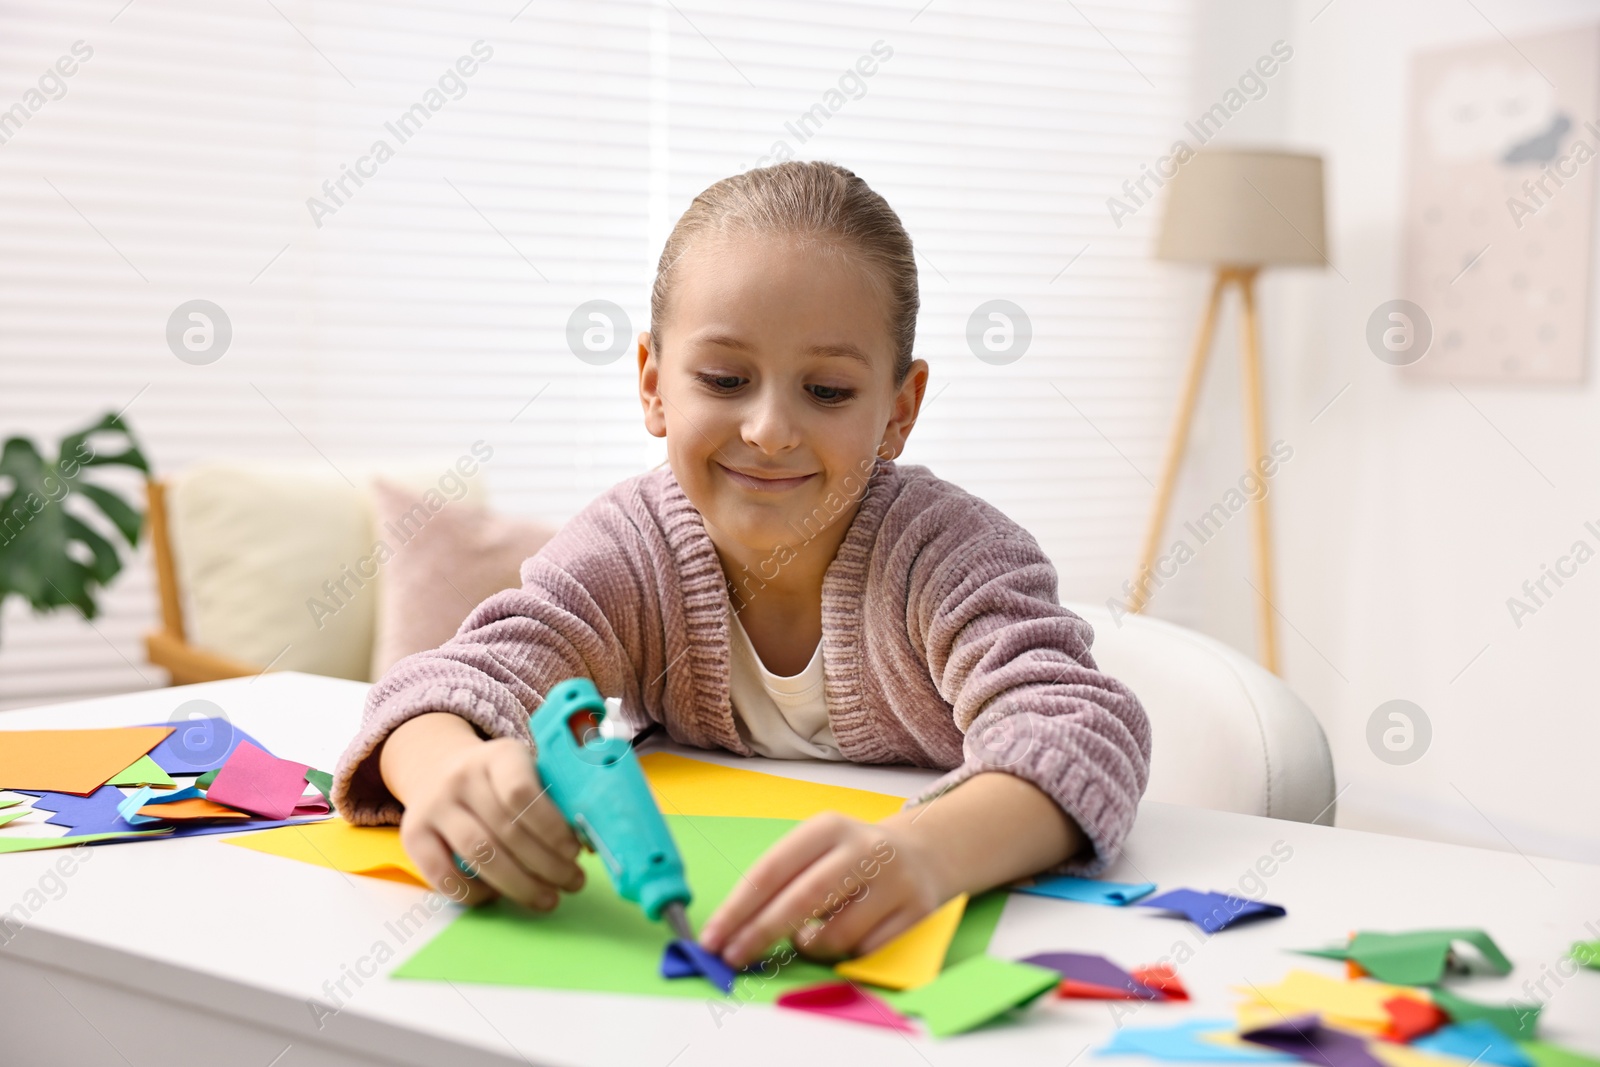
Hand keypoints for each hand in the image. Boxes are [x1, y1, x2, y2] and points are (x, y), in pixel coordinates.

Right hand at [386, 716, 585, 910]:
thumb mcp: (528, 770)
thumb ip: (554, 797)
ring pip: (478, 854)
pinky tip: (499, 897)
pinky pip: (443, 875)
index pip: (522, 792)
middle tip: (573, 883)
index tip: (575, 852)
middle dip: (545, 865)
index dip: (551, 827)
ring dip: (519, 884)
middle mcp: (461, 777)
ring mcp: (433, 805)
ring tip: (548, 899)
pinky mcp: (412, 835)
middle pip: (506, 830)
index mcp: (499, 755)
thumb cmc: (500, 779)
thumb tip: (592, 844)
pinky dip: (474, 893)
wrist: (438, 768)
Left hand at [695, 813, 950, 968]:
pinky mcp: (916, 912)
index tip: (712, 938)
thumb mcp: (817, 849)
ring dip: (809, 946)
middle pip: (800, 901)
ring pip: (834, 935)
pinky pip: (864, 952)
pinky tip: (846, 935)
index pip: (772, 870)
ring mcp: (895, 881)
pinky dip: (844, 953)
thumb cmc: (850, 859)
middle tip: (732, 958)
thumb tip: (733, 930)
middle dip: (759, 934)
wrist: (924, 853)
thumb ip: (781, 881)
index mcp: (828, 827)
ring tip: (807, 936)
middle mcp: (864, 849)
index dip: (738, 909)